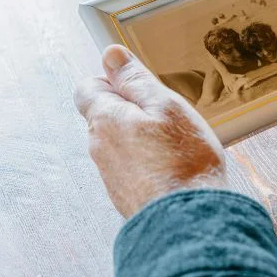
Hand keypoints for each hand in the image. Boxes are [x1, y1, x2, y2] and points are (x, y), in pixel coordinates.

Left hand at [74, 45, 226, 217]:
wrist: (188, 220)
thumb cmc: (182, 161)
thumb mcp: (166, 106)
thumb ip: (136, 80)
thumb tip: (112, 56)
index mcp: (105, 119)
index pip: (88, 88)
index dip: (112, 81)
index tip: (140, 86)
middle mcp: (99, 148)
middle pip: (107, 117)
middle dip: (132, 112)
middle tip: (168, 117)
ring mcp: (111, 175)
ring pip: (121, 145)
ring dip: (143, 140)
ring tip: (177, 147)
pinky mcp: (126, 196)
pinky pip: (133, 169)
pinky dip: (149, 164)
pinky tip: (175, 169)